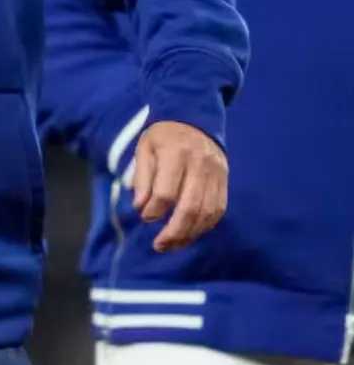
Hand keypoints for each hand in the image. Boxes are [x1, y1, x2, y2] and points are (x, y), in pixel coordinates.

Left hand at [131, 121, 228, 251]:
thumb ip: (142, 177)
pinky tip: (191, 233)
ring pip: (207, 212)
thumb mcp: (145, 148)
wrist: (194, 119)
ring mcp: (216, 174)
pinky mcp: (225, 181)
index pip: (166, 191)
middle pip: (190, 207)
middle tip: (160, 245)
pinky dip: (205, 226)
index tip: (144, 217)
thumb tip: (139, 206)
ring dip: (190, 234)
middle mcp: (200, 165)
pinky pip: (218, 210)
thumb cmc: (163, 136)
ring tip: (173, 244)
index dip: (154, 209)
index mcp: (176, 154)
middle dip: (174, 231)